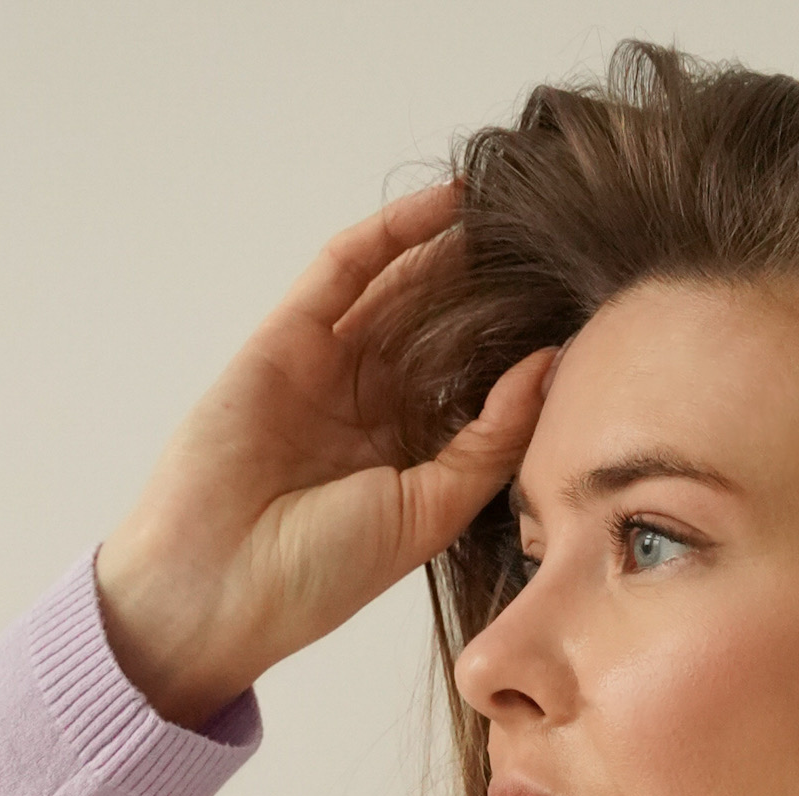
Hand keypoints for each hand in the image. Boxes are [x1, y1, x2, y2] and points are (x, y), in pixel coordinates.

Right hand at [94, 180, 557, 725]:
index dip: (521, 351)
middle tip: (552, 242)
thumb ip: (491, 440)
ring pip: (399, 292)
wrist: (217, 586)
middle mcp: (370, 410)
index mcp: (408, 462)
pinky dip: (392, 234)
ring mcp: (327, 370)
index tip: (581, 314)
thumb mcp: (430, 511)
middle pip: (440, 330)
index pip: (474, 388)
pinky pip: (346, 270)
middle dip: (492, 289)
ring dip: (450, 250)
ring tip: (509, 209)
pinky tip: (446, 205)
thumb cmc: (317, 574)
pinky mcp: (287, 337)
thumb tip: (551, 366)